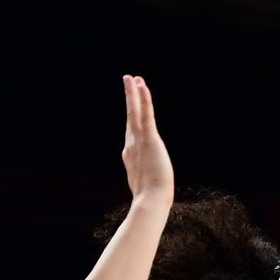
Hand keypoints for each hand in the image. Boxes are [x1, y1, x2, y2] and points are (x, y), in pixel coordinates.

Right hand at [120, 75, 172, 204]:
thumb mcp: (146, 188)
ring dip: (132, 93)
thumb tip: (145, 195)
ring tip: (131, 77)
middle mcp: (131, 145)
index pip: (131, 133)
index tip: (132, 106)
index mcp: (131, 156)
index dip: (131, 118)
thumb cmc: (151, 199)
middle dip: (129, 99)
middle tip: (128, 82)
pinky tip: (141, 85)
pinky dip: (143, 99)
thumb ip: (144, 184)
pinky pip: (145, 114)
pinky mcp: (149, 138)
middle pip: (130, 117)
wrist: (151, 201)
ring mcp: (138, 141)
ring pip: (134, 112)